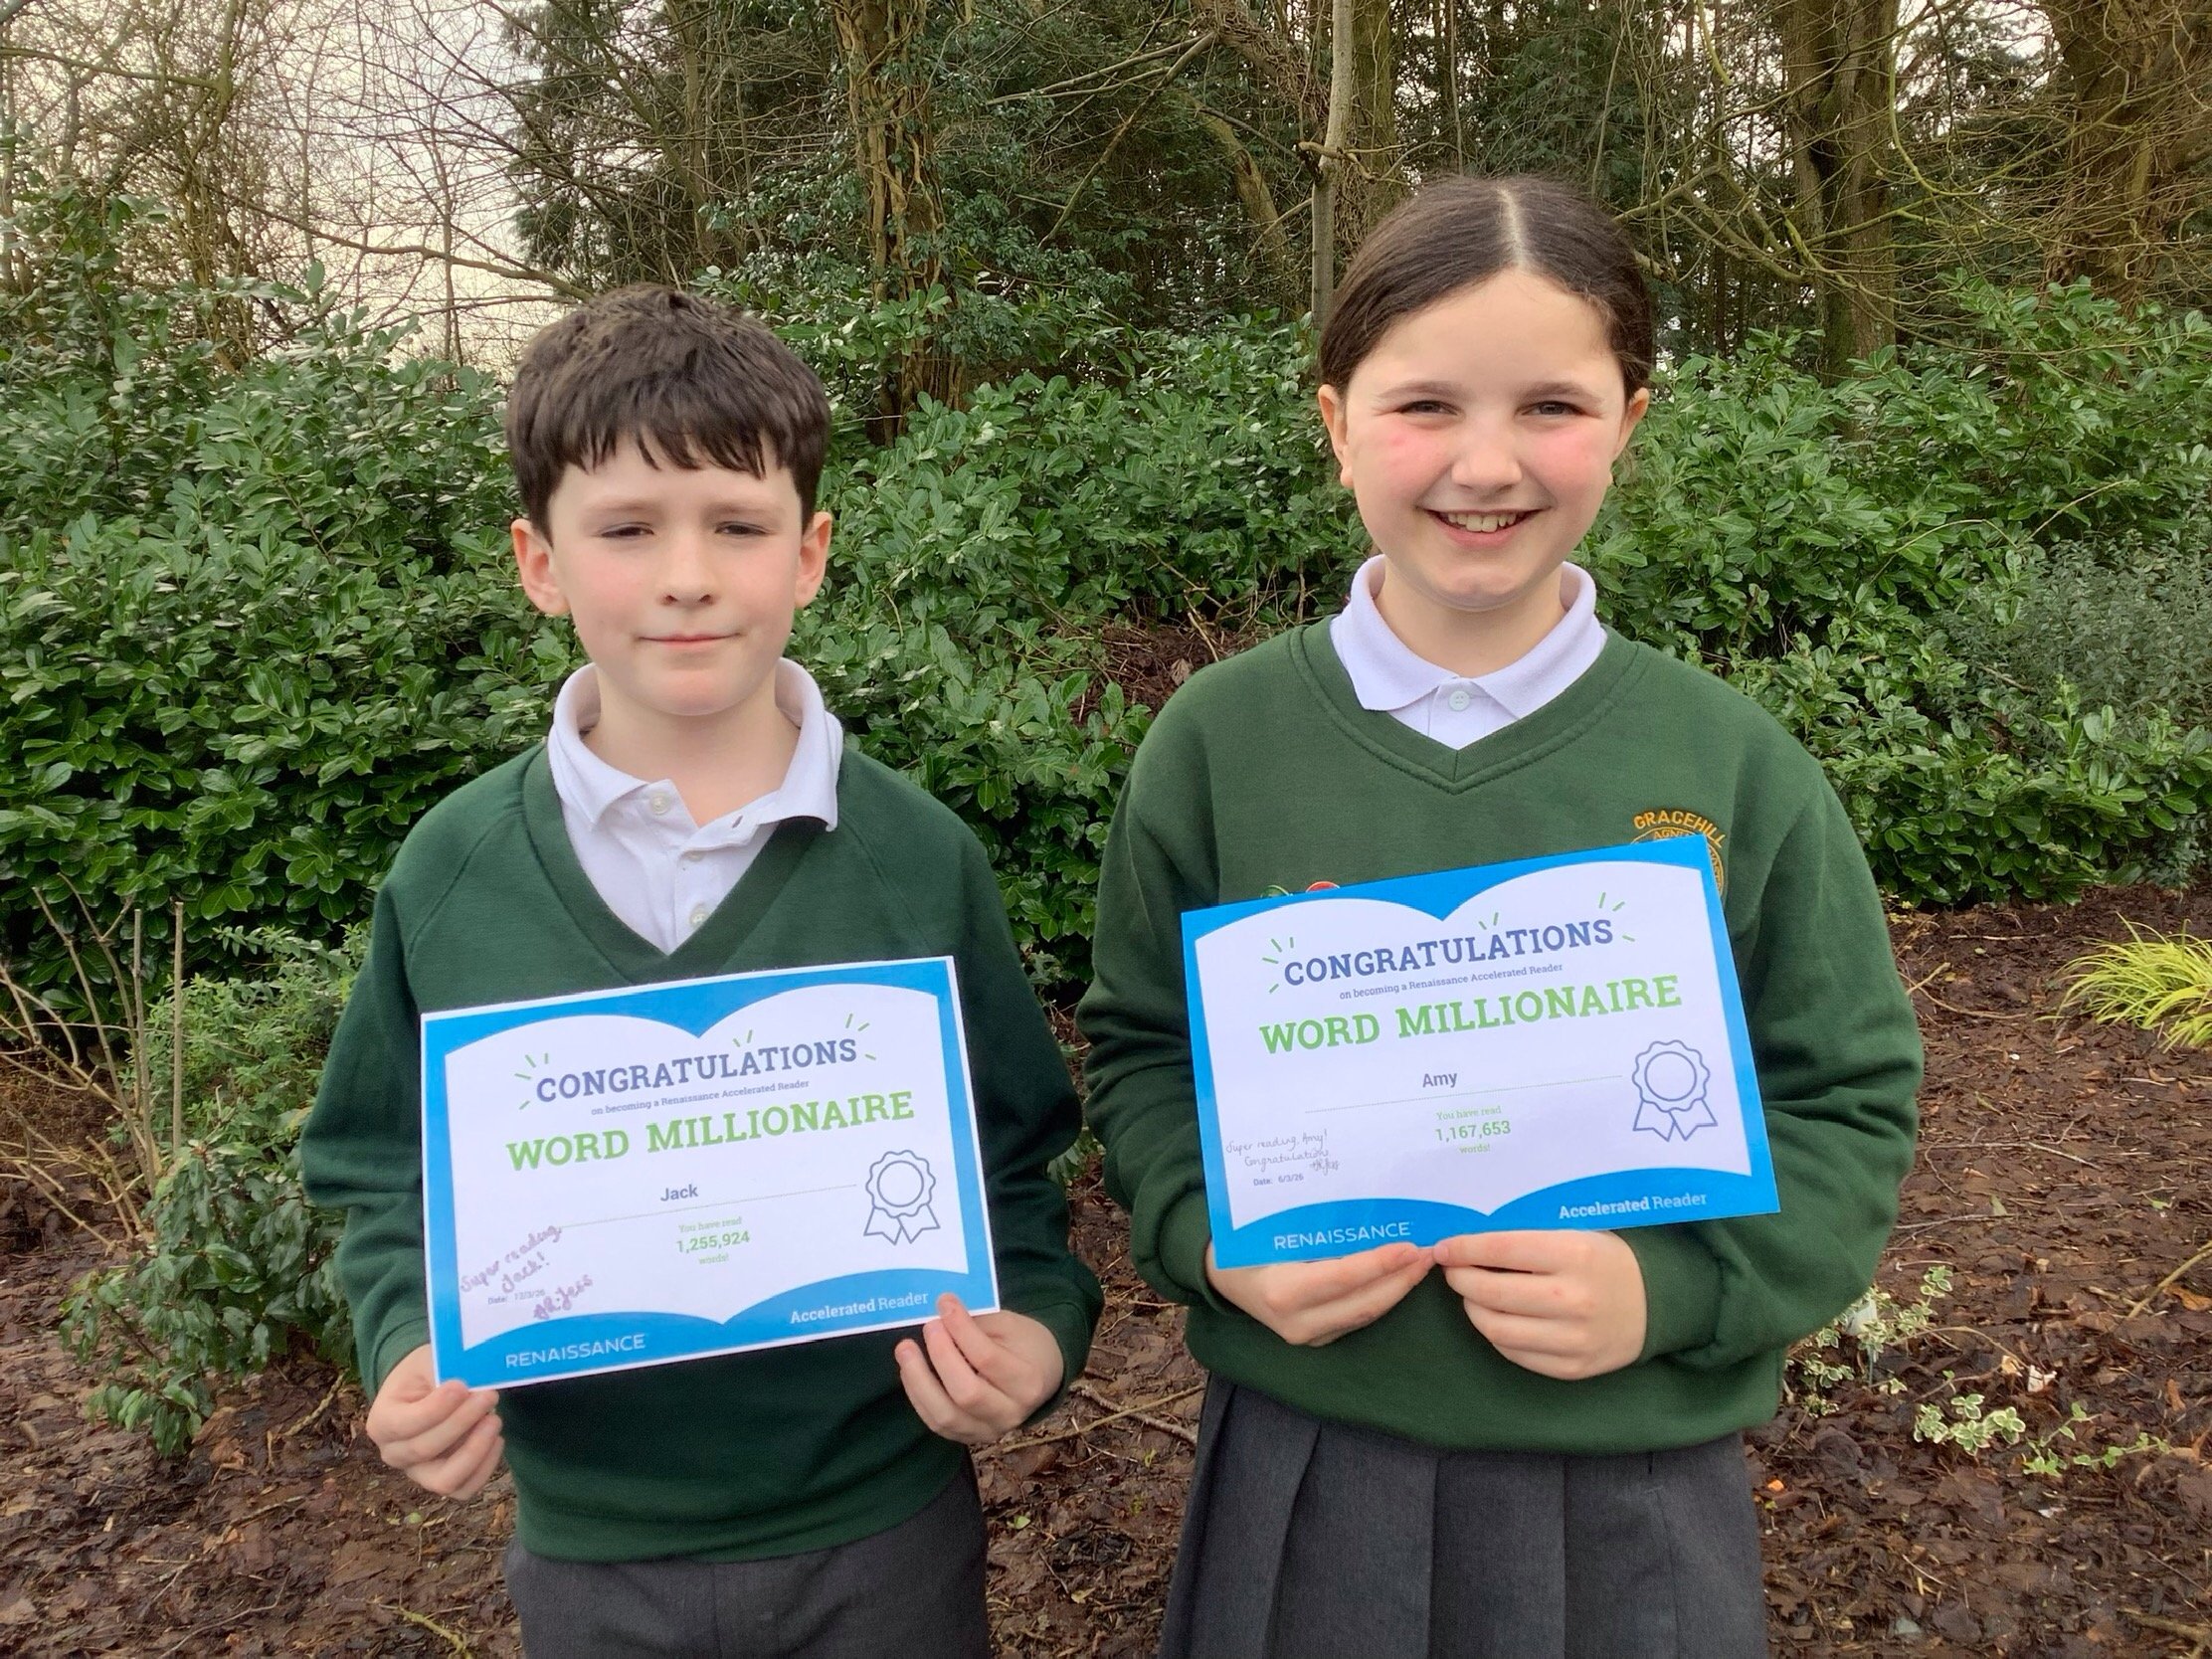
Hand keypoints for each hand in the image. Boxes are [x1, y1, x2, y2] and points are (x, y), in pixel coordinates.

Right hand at [366, 1344, 505, 1497]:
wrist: (425, 1387)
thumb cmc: (424, 1374)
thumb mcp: (427, 1363)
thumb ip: (443, 1373)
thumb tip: (471, 1387)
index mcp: (382, 1422)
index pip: (404, 1425)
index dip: (435, 1409)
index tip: (461, 1386)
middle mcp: (394, 1453)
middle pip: (426, 1449)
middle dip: (462, 1422)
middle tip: (489, 1395)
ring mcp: (418, 1472)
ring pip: (445, 1480)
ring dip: (474, 1451)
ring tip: (494, 1420)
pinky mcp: (443, 1480)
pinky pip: (465, 1488)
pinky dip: (485, 1467)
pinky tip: (496, 1439)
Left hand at [896, 1297, 1065, 1445]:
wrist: (1042, 1377)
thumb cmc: (1026, 1345)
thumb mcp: (1011, 1325)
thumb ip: (977, 1324)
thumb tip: (940, 1316)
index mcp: (1028, 1382)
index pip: (987, 1358)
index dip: (961, 1329)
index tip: (945, 1303)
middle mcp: (1010, 1413)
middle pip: (966, 1392)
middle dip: (941, 1356)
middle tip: (929, 1326)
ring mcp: (988, 1430)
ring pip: (945, 1416)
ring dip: (919, 1381)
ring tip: (906, 1349)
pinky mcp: (969, 1437)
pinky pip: (936, 1423)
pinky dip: (918, 1396)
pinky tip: (910, 1370)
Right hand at [1204, 1240, 1430, 1346]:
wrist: (1220, 1277)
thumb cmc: (1243, 1243)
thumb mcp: (1271, 1231)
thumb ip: (1314, 1230)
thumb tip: (1368, 1211)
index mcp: (1282, 1292)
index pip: (1343, 1277)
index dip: (1380, 1263)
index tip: (1411, 1246)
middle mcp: (1296, 1322)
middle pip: (1363, 1302)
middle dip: (1402, 1279)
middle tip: (1430, 1253)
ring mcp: (1306, 1336)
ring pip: (1365, 1314)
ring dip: (1398, 1289)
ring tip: (1421, 1263)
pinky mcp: (1315, 1340)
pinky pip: (1357, 1318)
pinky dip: (1381, 1298)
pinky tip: (1399, 1278)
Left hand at [1435, 1230, 1646, 1379]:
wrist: (1657, 1304)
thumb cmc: (1606, 1259)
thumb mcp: (1576, 1232)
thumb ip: (1528, 1235)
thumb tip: (1468, 1238)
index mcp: (1574, 1254)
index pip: (1500, 1249)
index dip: (1463, 1248)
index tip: (1444, 1248)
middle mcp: (1573, 1298)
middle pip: (1491, 1292)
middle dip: (1461, 1279)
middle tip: (1453, 1271)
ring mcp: (1573, 1338)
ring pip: (1496, 1328)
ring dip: (1473, 1309)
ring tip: (1472, 1295)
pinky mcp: (1572, 1367)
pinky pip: (1514, 1353)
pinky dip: (1496, 1334)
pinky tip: (1497, 1317)